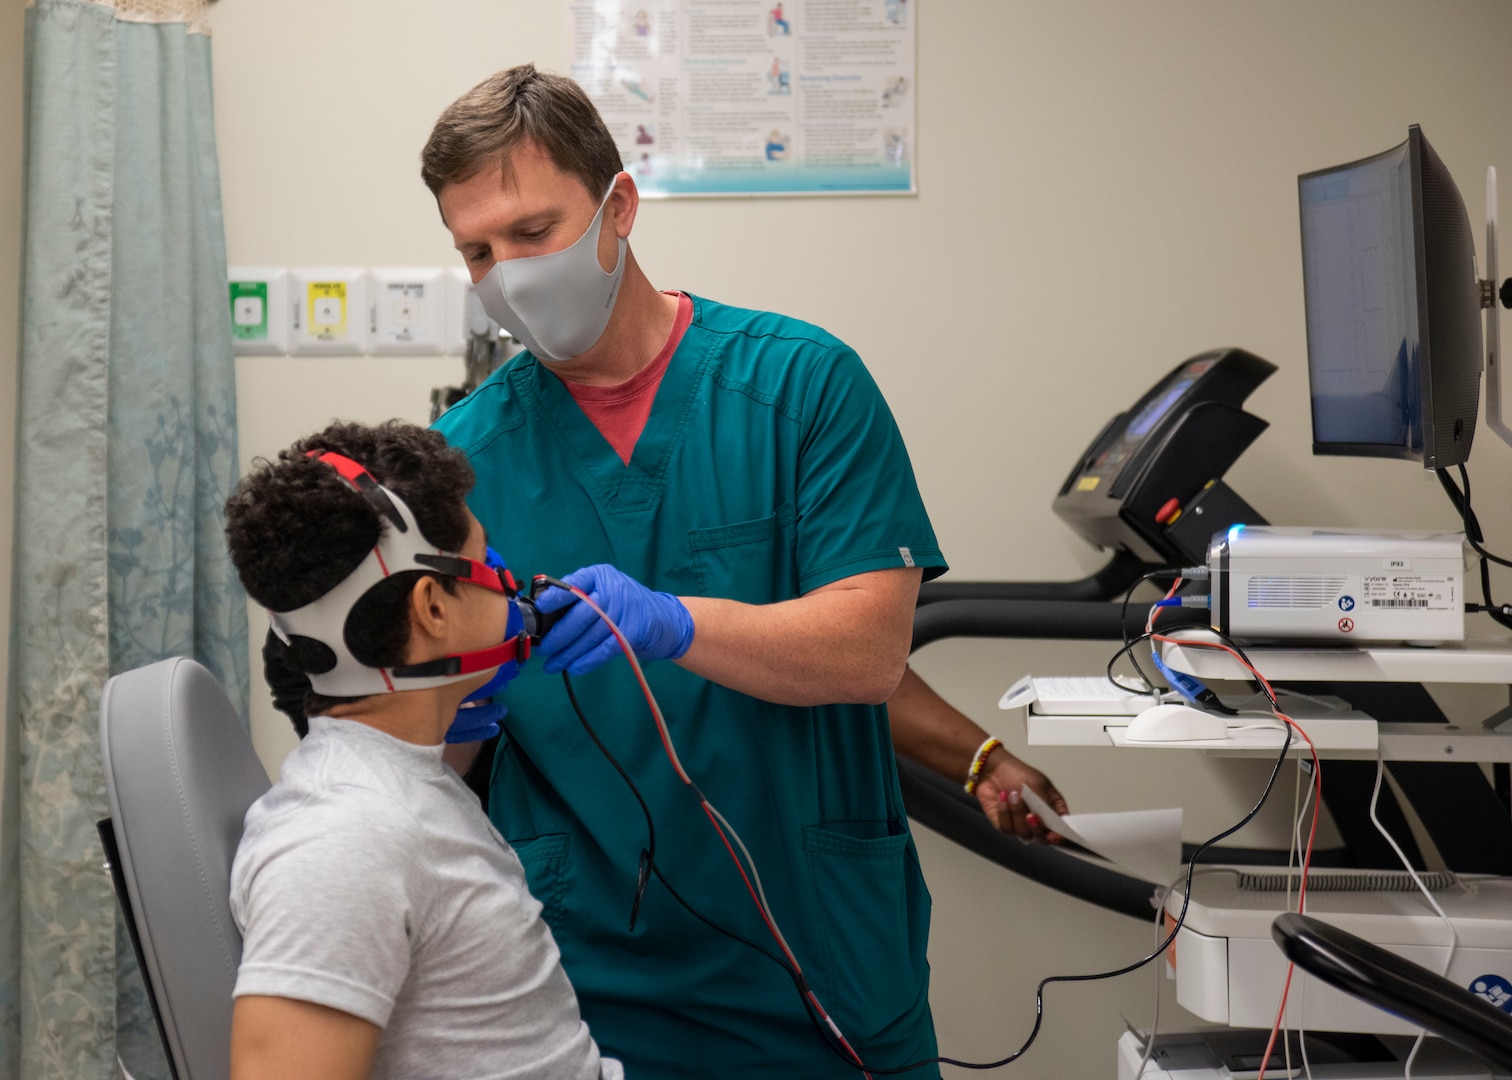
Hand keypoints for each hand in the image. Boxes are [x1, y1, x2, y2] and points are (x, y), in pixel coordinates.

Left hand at [535, 564, 694, 676]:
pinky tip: (574, 668)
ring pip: (591, 635)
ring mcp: (625, 610)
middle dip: (559, 635)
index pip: (575, 583)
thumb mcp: (603, 590)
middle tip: (543, 649)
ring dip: (569, 653)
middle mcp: (613, 589)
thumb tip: (543, 614)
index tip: (540, 609)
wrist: (665, 618)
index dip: (556, 596)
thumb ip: (578, 597)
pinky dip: (588, 660)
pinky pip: (605, 649)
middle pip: (581, 614)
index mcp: (600, 575)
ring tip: (553, 664)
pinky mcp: (633, 631)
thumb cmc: (624, 604)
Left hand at [974, 748, 1067, 843]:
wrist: (993, 768)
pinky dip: (1004, 813)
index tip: (1052, 834)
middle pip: (1042, 838)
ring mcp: (1021, 825)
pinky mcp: (1004, 825)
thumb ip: (1046, 805)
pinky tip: (1002, 797)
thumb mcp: (1038, 784)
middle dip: (1036, 827)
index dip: (1058, 836)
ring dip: (1018, 814)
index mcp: (1052, 810)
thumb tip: (1048, 822)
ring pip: (1024, 834)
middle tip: (1030, 815)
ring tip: (1013, 794)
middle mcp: (1038, 821)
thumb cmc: (1019, 773)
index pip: (1060, 829)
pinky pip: (1006, 829)